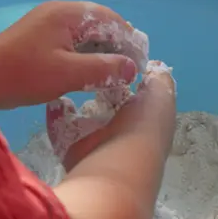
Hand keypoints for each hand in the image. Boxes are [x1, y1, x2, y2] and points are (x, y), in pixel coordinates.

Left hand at [0, 1, 146, 109]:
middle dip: (116, 45)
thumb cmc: (23, 74)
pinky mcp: (38, 38)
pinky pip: (70, 41)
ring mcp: (46, 24)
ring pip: (84, 33)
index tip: (140, 62)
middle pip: (98, 23)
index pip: (109, 17)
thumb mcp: (68, 73)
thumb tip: (131, 68)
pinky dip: (84, 54)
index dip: (128, 38)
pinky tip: (90, 73)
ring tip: (114, 74)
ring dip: (100, 51)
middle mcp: (58, 11)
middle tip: (130, 70)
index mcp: (66, 13)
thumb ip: (103, 68)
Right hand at [48, 61, 175, 171]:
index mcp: (145, 121)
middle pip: (108, 105)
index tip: (111, 54)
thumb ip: (160, 80)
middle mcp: (123, 133)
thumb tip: (156, 67)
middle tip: (87, 63)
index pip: (135, 96)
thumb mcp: (161, 96)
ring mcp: (98, 144)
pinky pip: (62, 129)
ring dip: (76, 101)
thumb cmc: (143, 127)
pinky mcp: (75, 151)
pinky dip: (56, 115)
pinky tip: (55, 98)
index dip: (125, 76)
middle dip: (98, 86)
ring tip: (70, 77)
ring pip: (85, 118)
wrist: (116, 163)